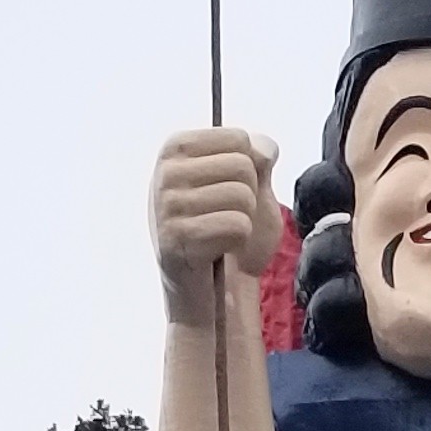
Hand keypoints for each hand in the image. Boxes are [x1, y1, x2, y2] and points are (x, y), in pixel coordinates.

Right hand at [152, 127, 281, 323]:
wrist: (214, 291)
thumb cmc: (230, 232)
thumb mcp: (252, 186)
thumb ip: (259, 159)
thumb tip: (265, 148)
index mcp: (175, 148)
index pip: (238, 138)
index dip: (250, 168)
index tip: (229, 191)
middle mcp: (165, 172)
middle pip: (242, 165)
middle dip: (250, 196)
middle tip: (228, 217)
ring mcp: (166, 206)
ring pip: (242, 196)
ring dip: (245, 221)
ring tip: (223, 234)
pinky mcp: (175, 239)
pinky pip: (237, 225)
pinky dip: (239, 241)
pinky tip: (220, 250)